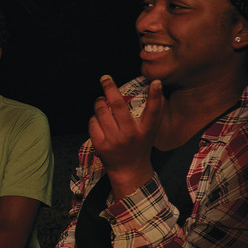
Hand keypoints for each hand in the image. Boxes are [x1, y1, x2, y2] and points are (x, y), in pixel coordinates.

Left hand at [90, 75, 159, 197]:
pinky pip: (93, 123)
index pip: (153, 110)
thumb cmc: (139, 145)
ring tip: (101, 101)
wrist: (129, 170)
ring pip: (101, 112)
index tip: (155, 82)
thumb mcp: (149, 130)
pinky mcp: (100, 145)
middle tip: (105, 78)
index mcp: (146, 130)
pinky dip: (94, 118)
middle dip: (110, 88)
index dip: (155, 95)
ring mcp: (114, 140)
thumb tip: (154, 86)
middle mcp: (130, 134)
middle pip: (118, 105)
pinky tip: (98, 119)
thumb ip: (151, 112)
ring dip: (99, 103)